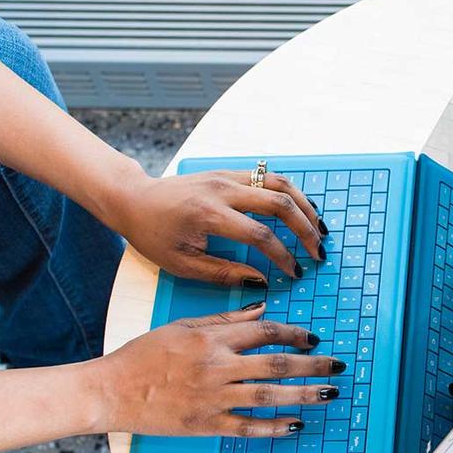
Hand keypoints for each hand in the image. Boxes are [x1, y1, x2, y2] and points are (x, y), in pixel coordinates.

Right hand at [88, 304, 346, 436]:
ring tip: (329, 393)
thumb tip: (263, 309)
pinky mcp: (206, 424)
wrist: (112, 390)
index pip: (264, 331)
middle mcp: (217, 367)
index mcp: (211, 339)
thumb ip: (225, 319)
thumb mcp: (183, 326)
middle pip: (276, 363)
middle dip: (312, 363)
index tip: (314, 338)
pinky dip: (275, 427)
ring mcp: (213, 398)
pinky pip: (248, 427)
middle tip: (338, 365)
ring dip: (304, 394)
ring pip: (269, 395)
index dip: (294, 334)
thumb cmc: (144, 355)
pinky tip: (297, 425)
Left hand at [106, 168, 325, 284]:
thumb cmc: (153, 234)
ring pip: (280, 184)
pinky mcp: (229, 172)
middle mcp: (222, 190)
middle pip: (279, 203)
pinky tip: (302, 210)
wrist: (133, 199)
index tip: (295, 272)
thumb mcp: (182, 263)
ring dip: (305, 206)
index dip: (283, 256)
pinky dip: (291, 193)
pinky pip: (269, 177)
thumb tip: (261, 280)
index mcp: (209, 214)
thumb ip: (224, 273)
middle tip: (318, 252)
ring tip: (320, 229)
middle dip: (305, 230)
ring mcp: (228, 176)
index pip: (260, 235)